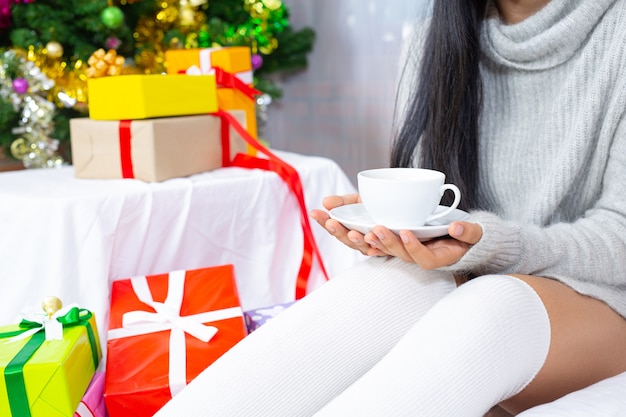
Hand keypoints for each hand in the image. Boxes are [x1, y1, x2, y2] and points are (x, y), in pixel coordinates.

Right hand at [310, 194, 387, 255]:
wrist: (403, 207)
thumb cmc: (379, 207)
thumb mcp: (359, 201)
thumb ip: (343, 202)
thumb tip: (325, 202)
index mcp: (351, 230)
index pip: (334, 227)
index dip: (323, 221)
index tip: (315, 213)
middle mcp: (362, 241)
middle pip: (347, 240)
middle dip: (339, 231)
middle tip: (332, 222)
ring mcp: (377, 246)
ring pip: (366, 247)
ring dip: (360, 240)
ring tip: (355, 233)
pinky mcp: (394, 248)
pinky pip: (386, 250)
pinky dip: (381, 245)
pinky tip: (376, 237)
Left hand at [362, 221, 482, 268]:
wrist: (465, 240)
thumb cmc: (470, 238)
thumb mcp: (477, 235)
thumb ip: (469, 232)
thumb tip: (457, 227)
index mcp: (440, 258)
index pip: (425, 259)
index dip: (414, 248)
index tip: (407, 232)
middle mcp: (423, 257)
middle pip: (403, 255)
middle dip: (389, 243)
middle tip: (377, 229)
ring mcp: (411, 252)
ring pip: (391, 251)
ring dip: (377, 242)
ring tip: (365, 231)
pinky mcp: (403, 244)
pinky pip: (386, 246)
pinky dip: (373, 241)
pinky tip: (359, 235)